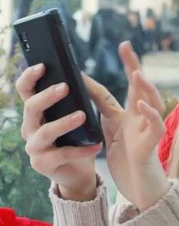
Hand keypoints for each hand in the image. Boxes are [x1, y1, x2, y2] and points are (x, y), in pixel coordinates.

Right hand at [17, 64, 101, 200]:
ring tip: (82, 116)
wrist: (79, 170)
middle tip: (65, 87)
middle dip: (47, 96)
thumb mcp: (74, 113)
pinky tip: (96, 145)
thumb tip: (79, 74)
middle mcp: (30, 127)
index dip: (29, 77)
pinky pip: (61, 155)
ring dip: (63, 122)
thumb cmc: (77, 136)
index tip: (42, 66)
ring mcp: (34, 147)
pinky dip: (81, 150)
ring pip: (45, 132)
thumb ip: (73, 98)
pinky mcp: (42, 164)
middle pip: (31, 108)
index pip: (25, 90)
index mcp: (36, 112)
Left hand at [85, 41, 168, 210]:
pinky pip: (155, 125)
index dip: (121, 67)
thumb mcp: (110, 130)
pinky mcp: (152, 143)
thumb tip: (85, 91)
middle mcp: (140, 116)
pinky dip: (150, 114)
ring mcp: (148, 128)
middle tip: (126, 47)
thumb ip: (103, 111)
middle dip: (133, 65)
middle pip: (139, 87)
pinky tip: (142, 104)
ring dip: (144, 87)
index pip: (124, 85)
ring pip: (152, 102)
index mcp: (128, 113)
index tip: (121, 45)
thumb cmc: (127, 158)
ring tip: (136, 73)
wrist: (138, 184)